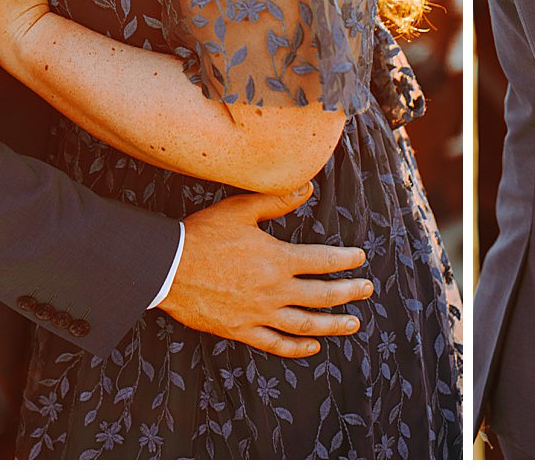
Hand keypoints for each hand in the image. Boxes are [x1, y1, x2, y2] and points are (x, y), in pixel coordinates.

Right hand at [160, 183, 374, 357]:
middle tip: (366, 290)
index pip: (323, 261)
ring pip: (305, 325)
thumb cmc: (202, 235)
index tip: (360, 260)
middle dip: (349, 293)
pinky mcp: (241, 330)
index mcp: (277, 260)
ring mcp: (258, 314)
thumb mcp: (240, 209)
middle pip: (322, 296)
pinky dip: (296, 348)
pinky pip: (275, 344)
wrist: (167, 269)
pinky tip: (312, 346)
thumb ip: (276, 200)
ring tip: (352, 324)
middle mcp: (273, 290)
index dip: (346, 261)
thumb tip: (307, 187)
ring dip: (332, 325)